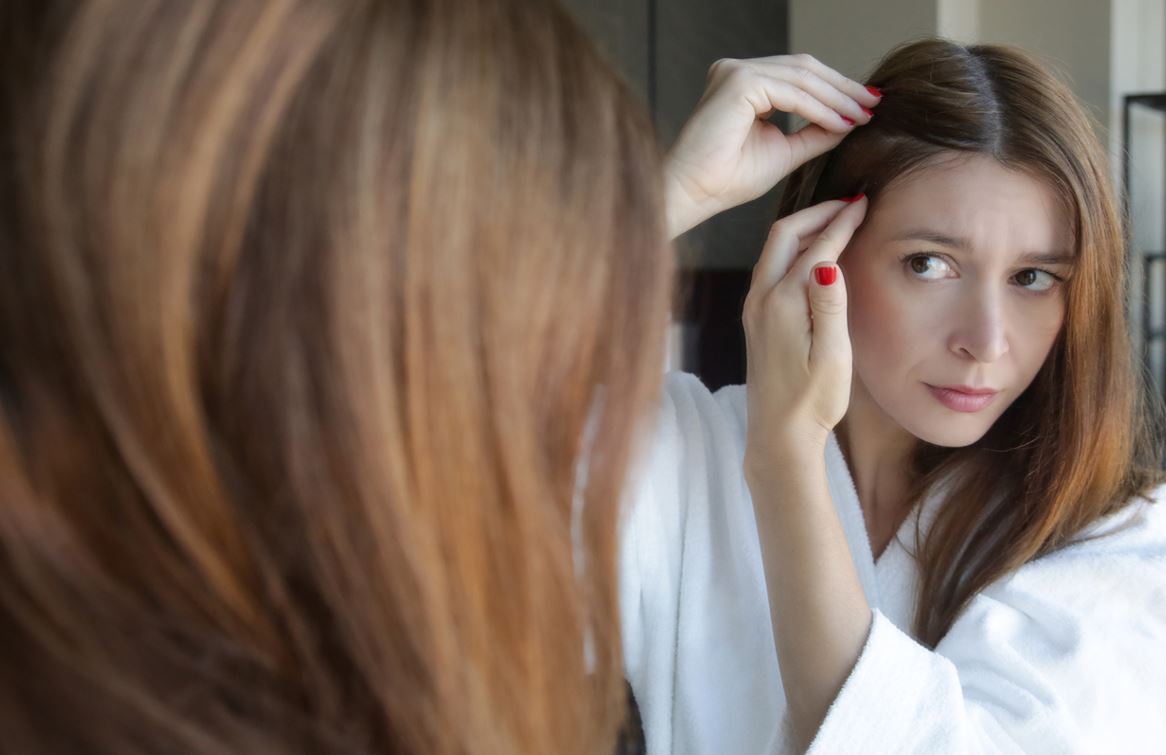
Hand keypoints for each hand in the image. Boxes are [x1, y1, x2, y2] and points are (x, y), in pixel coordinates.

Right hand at [664, 55, 879, 237]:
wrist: (694, 194)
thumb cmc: (728, 180)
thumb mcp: (784, 152)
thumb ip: (814, 133)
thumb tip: (850, 121)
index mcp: (744, 83)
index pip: (799, 76)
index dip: (836, 89)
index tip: (867, 107)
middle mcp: (737, 70)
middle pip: (805, 69)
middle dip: (843, 87)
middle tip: (874, 104)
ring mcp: (735, 72)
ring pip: (802, 77)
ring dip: (837, 98)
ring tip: (862, 115)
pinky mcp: (738, 82)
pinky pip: (792, 93)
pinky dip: (820, 108)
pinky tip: (841, 123)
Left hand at [742, 196, 867, 476]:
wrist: (778, 434)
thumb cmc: (812, 400)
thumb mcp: (832, 356)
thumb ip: (830, 306)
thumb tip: (827, 261)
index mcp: (782, 304)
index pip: (815, 247)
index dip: (842, 221)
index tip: (864, 203)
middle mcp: (760, 299)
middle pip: (783, 234)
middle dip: (817, 213)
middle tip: (849, 203)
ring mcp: (754, 308)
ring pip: (774, 249)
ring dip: (804, 229)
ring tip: (836, 219)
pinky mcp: (755, 319)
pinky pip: (771, 267)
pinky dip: (794, 249)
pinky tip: (813, 253)